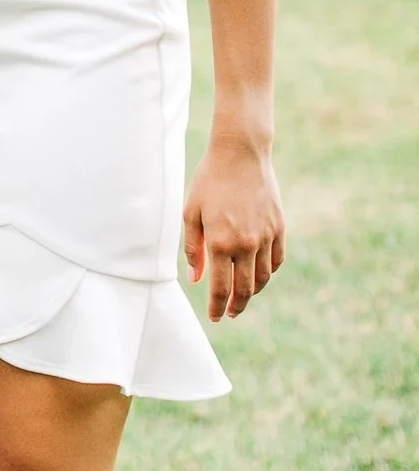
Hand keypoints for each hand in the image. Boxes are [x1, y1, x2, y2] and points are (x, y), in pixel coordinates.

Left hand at [183, 135, 284, 320]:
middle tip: (229, 313)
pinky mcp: (279, 228)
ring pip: (262, 278)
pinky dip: (267, 272)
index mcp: (220, 242)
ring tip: (242, 296)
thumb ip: (193, 249)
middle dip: (236, 306)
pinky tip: (258, 274)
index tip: (214, 317)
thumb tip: (196, 280)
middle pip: (244, 290)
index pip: (220, 288)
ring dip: (252, 292)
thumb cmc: (209, 180)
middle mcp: (245, 244)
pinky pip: (276, 260)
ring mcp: (265, 237)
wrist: (240, 154)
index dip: (217, 307)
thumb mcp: (191, 212)